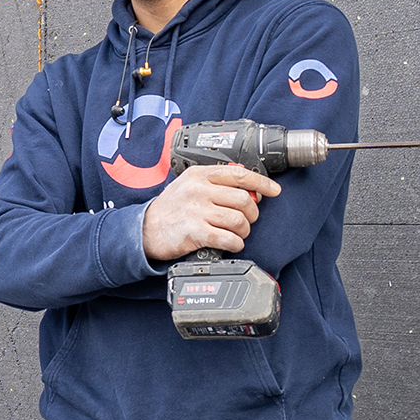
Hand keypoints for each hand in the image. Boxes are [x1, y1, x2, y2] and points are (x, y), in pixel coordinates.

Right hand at [141, 163, 279, 263]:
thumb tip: (249, 188)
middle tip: (247, 220)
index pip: (239, 174)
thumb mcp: (189, 185)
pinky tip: (231, 244)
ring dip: (244, 231)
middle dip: (252, 214)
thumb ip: (215, 182)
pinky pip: (228, 239)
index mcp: (200, 175)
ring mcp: (196, 211)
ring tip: (237, 234)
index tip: (274, 190)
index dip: (262, 182)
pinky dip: (236, 244)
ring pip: (239, 220)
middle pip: (243, 200)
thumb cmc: (171, 208)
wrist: (145, 229)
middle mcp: (199, 190)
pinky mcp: (195, 232)